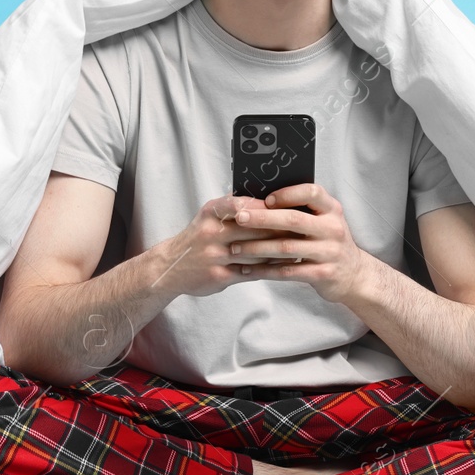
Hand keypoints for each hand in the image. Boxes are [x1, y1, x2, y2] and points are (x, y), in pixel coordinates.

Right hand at [147, 194, 296, 298]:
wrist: (169, 268)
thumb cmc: (199, 238)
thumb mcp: (210, 216)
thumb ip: (235, 207)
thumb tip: (270, 198)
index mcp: (211, 212)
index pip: (245, 205)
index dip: (269, 206)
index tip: (291, 206)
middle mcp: (211, 232)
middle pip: (254, 228)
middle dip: (280, 227)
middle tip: (305, 227)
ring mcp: (214, 255)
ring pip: (255, 251)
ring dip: (280, 250)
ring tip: (301, 246)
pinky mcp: (218, 276)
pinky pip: (250, 271)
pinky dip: (270, 268)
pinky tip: (285, 265)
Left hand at [226, 183, 367, 305]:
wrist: (354, 274)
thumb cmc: (329, 242)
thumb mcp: (325, 220)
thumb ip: (303, 210)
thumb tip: (261, 199)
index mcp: (332, 209)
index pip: (312, 192)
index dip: (287, 194)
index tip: (265, 199)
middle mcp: (333, 228)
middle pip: (294, 219)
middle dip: (263, 218)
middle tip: (240, 218)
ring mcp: (329, 252)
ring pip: (287, 248)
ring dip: (257, 248)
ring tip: (235, 247)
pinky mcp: (322, 274)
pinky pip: (288, 272)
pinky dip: (265, 271)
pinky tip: (248, 270)